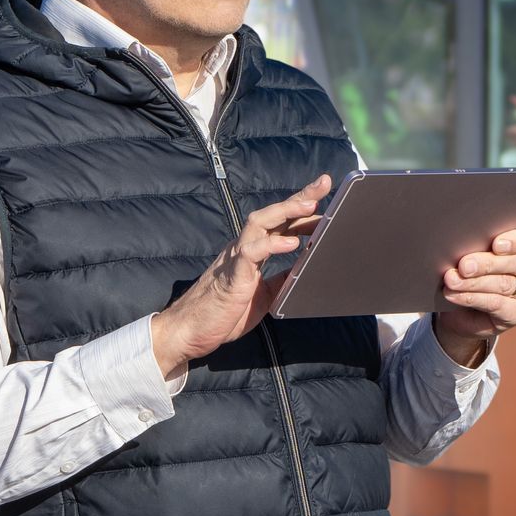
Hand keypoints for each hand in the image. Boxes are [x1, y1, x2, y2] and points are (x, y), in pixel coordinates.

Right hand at [150, 175, 328, 378]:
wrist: (190, 332)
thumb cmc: (223, 313)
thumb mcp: (265, 294)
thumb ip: (282, 278)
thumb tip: (305, 266)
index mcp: (253, 251)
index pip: (280, 222)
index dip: (302, 208)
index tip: (326, 196)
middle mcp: (244, 247)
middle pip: (273, 214)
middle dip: (299, 197)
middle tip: (324, 183)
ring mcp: (236, 258)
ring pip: (259, 223)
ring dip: (286, 211)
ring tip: (310, 206)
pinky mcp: (232, 275)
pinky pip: (251, 253)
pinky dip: (273, 244)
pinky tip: (293, 243)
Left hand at [434, 223, 515, 365]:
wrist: (462, 309)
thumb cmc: (471, 270)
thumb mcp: (475, 252)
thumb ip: (477, 245)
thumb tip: (462, 243)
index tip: (496, 244)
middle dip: (487, 263)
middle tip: (464, 265)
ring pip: (504, 284)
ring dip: (474, 282)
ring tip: (452, 280)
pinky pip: (496, 304)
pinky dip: (472, 298)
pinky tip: (454, 295)